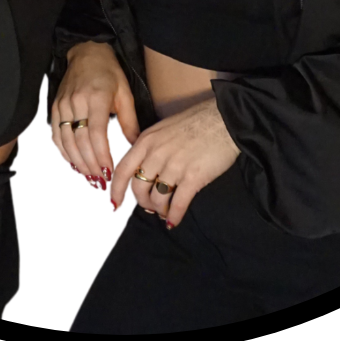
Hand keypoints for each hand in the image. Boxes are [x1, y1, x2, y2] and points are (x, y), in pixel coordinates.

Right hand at [53, 42, 140, 186]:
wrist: (86, 53)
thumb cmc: (109, 73)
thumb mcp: (125, 92)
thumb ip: (129, 120)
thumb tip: (135, 145)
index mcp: (97, 97)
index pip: (96, 133)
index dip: (101, 155)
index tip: (109, 171)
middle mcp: (77, 102)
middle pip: (80, 141)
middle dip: (90, 164)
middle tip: (101, 180)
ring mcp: (63, 105)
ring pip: (66, 140)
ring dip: (77, 162)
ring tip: (89, 176)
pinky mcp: (55, 107)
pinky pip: (56, 134)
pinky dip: (63, 151)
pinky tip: (72, 162)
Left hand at [108, 97, 240, 228]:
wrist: (224, 118)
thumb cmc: (195, 122)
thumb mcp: (163, 129)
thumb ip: (149, 148)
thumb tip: (142, 171)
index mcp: (147, 140)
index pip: (122, 170)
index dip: (116, 191)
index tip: (115, 203)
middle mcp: (156, 153)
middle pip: (137, 188)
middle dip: (142, 202)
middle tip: (151, 206)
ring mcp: (174, 166)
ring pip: (156, 199)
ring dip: (160, 210)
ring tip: (166, 211)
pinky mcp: (193, 177)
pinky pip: (177, 204)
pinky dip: (174, 216)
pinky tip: (174, 221)